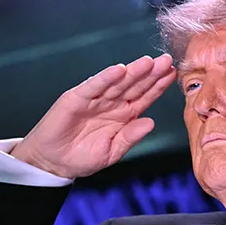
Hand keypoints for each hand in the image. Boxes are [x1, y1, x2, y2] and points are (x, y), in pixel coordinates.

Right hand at [12, 53, 176, 178]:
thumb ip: (130, 137)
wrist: (52, 163)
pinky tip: (119, 70)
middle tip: (166, 61)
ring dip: (132, 72)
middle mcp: (111, 103)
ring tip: (148, 62)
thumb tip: (151, 123)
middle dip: (150, 74)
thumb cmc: (81, 158)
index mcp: (123, 116)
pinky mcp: (76, 98)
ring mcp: (94, 98)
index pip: (145, 97)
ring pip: (117, 82)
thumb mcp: (112, 152)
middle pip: (134, 85)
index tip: (173, 75)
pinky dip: (105, 78)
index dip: (158, 86)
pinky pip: (94, 86)